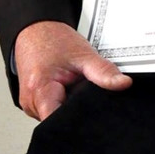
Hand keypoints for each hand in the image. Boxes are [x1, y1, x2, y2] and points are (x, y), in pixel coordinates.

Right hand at [14, 20, 131, 120]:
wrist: (36, 30)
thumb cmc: (53, 41)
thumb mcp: (83, 55)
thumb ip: (104, 72)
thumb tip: (123, 84)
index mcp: (40, 91)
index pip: (60, 123)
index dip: (79, 122)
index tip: (93, 113)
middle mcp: (31, 103)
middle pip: (61, 123)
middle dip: (78, 112)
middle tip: (84, 91)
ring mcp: (31, 106)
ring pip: (57, 118)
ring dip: (71, 106)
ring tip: (73, 86)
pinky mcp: (35, 105)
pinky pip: (53, 111)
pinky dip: (65, 103)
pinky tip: (68, 89)